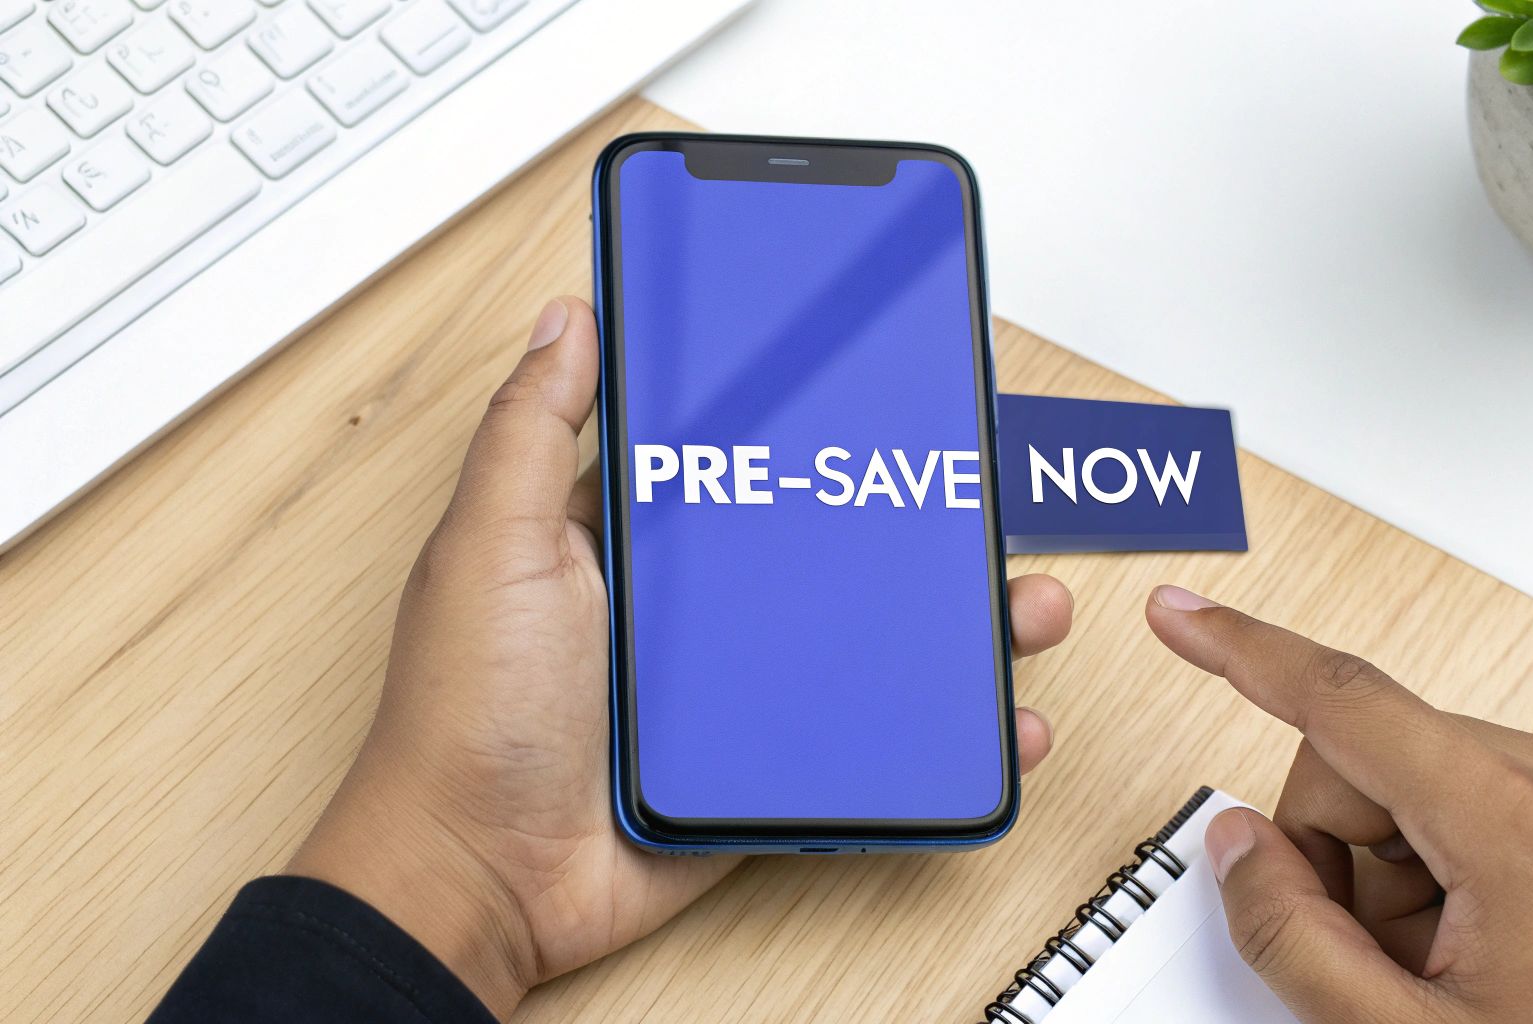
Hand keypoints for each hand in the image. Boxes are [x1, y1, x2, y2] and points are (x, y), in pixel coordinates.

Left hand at [288, 298, 1074, 1018]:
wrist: (485, 883)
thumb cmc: (464, 717)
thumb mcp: (492, 546)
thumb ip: (532, 432)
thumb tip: (570, 318)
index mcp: (627, 540)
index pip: (728, 455)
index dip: (798, 420)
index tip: (873, 383)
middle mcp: (687, 606)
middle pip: (820, 542)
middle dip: (909, 520)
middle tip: (982, 495)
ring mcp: (730, 688)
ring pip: (860, 636)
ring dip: (945, 619)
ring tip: (1018, 603)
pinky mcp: (760, 763)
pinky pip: (862, 733)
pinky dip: (933, 726)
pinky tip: (995, 714)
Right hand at [1146, 585, 1532, 1023]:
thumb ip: (1292, 938)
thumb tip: (1238, 848)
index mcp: (1525, 826)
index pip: (1347, 704)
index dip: (1241, 654)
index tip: (1179, 616)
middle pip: (1368, 759)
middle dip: (1337, 855)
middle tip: (1374, 962)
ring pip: (1411, 783)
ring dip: (1391, 875)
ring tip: (1441, 972)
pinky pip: (1466, 804)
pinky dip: (1439, 872)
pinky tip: (1475, 953)